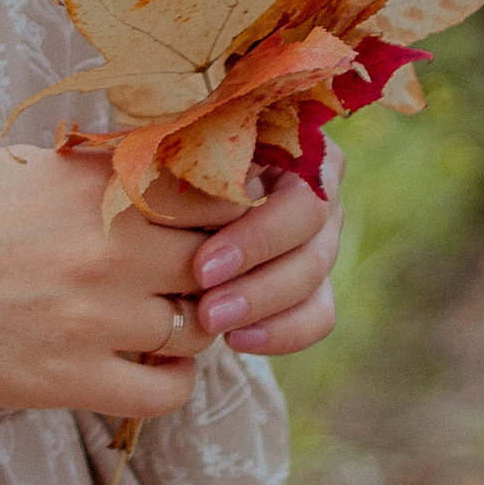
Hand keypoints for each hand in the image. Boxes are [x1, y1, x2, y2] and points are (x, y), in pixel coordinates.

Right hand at [0, 145, 218, 425]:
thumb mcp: (23, 167)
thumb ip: (99, 169)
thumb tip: (164, 162)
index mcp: (96, 184)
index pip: (215, 192)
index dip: (229, 208)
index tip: (216, 218)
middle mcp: (107, 247)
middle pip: (221, 261)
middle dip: (219, 268)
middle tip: (194, 272)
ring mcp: (93, 319)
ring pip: (200, 328)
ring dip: (192, 324)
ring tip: (160, 317)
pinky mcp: (69, 381)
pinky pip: (167, 390)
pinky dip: (170, 379)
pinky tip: (143, 364)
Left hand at [177, 158, 344, 356]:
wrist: (162, 185)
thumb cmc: (169, 152)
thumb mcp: (180, 144)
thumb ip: (196, 158)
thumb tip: (198, 189)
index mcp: (300, 147)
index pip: (302, 201)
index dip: (258, 239)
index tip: (202, 268)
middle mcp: (320, 191)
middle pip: (315, 248)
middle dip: (259, 285)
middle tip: (206, 310)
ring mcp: (321, 237)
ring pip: (315, 285)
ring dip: (263, 310)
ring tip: (211, 326)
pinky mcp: (315, 281)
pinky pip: (316, 316)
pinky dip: (280, 333)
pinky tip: (237, 340)